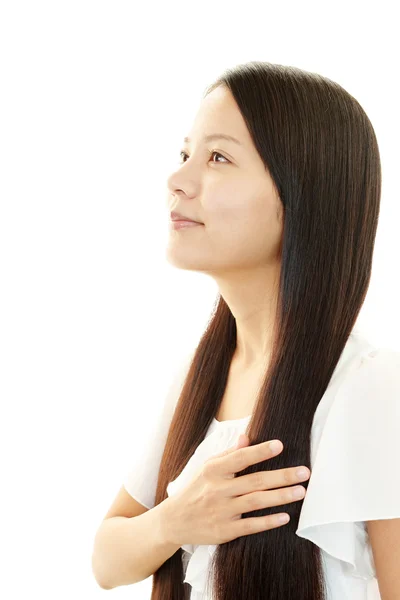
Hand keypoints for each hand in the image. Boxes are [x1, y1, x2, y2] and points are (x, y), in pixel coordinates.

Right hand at [161, 433, 309, 545]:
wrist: (174, 520)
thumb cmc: (196, 489)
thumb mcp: (206, 467)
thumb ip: (228, 454)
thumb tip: (246, 436)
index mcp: (213, 470)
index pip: (240, 458)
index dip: (260, 451)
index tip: (280, 445)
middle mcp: (217, 489)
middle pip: (255, 481)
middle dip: (282, 476)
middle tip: (305, 472)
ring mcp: (221, 511)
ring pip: (255, 502)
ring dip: (280, 496)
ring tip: (301, 491)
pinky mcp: (224, 531)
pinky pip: (250, 526)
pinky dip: (268, 521)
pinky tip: (285, 517)